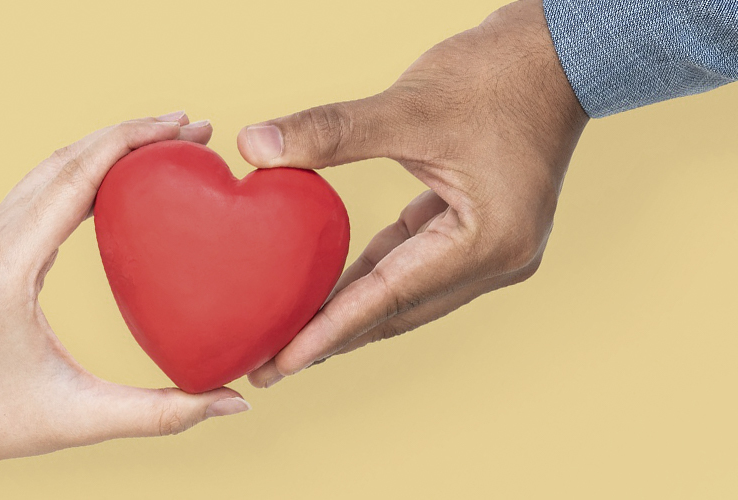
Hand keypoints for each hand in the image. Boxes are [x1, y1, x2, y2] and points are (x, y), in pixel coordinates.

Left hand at [0, 113, 249, 499]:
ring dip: (106, 148)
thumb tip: (235, 403)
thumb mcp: (81, 420)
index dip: (135, 141)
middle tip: (193, 128)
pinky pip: (37, 190)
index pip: (76, 177)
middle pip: (66, 158)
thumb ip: (163, 414)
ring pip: (49, 168)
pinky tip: (119, 180)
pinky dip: (82, 173)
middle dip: (132, 134)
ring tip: (164, 143)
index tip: (185, 125)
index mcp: (6, 268)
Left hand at [239, 0, 588, 387]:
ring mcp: (494, 250)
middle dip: (332, 338)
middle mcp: (499, 260)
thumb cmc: (496, 75)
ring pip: (406, 295)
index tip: (278, 363)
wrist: (558, 53)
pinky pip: (414, 265)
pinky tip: (331, 288)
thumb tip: (253, 147)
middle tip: (268, 366)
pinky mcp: (481, 230)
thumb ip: (330, 131)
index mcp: (489, 242)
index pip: (389, 298)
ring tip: (292, 337)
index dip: (327, 332)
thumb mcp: (409, 105)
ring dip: (351, 313)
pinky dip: (373, 276)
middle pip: (398, 311)